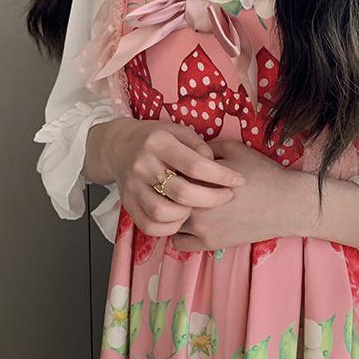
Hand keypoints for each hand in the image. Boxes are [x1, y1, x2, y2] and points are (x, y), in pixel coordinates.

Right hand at [88, 119, 245, 237]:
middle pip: (182, 192)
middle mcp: (142, 165)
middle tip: (226, 197)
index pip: (195, 165)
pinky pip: (149, 226)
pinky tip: (181, 218)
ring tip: (199, 208)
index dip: (221, 176)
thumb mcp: (179, 131)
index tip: (238, 181)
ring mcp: (132, 187)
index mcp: (158, 143)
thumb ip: (199, 146)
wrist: (119, 146)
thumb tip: (215, 165)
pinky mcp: (127, 204)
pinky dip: (169, 228)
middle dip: (211, 199)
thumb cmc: (158, 139)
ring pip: (163, 213)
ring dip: (188, 215)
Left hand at [172, 140, 304, 251]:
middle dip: (167, 192)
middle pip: (163, 197)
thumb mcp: (233, 149)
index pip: (167, 171)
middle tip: (178, 187)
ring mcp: (199, 226)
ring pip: (167, 221)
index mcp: (197, 176)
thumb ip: (205, 148)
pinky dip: (180, 233)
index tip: (177, 168)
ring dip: (172, 214)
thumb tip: (186, 150)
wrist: (287, 203)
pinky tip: (191, 224)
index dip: (170, 169)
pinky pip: (177, 242)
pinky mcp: (208, 243)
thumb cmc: (263, 173)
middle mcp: (193, 202)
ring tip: (185, 206)